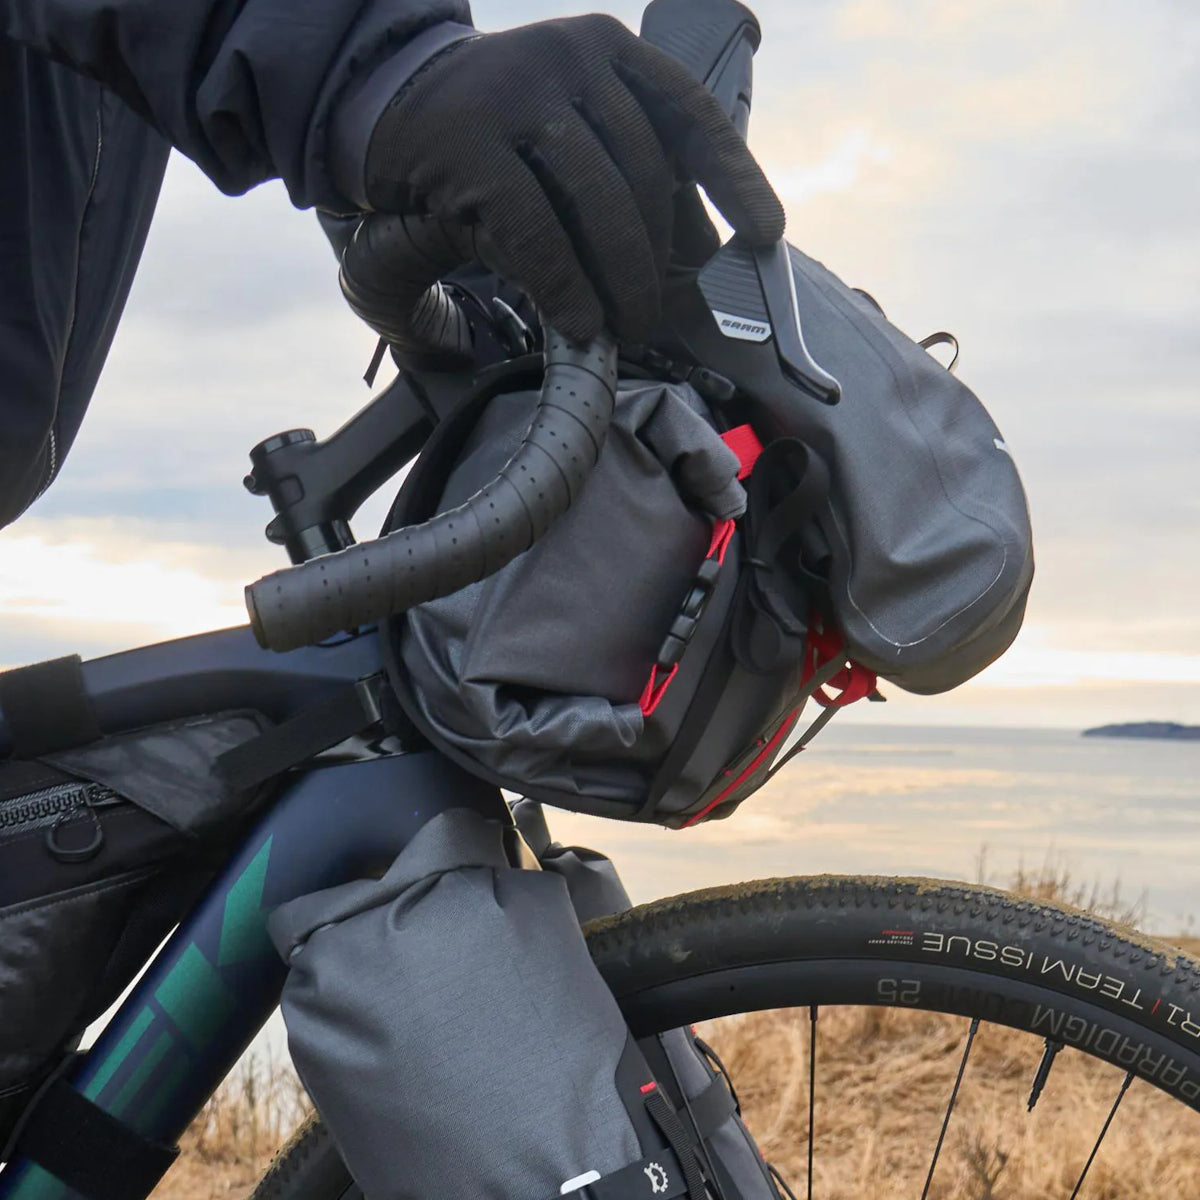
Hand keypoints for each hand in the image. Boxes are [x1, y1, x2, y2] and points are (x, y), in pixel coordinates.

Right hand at [362, 14, 784, 343]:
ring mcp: (516, 96)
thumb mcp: (572, 131)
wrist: (389, 103)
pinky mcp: (468, 146)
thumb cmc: (501, 134)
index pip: (690, 113)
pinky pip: (537, 233)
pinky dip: (566, 286)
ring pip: (599, 203)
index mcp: (607, 51)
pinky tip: (580, 322)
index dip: (736, 178)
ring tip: (628, 327)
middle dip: (659, 257)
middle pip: (644, 172)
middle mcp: (568, 59)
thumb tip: (702, 252)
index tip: (767, 233)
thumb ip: (632, 173)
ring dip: (623, 279)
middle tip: (659, 314)